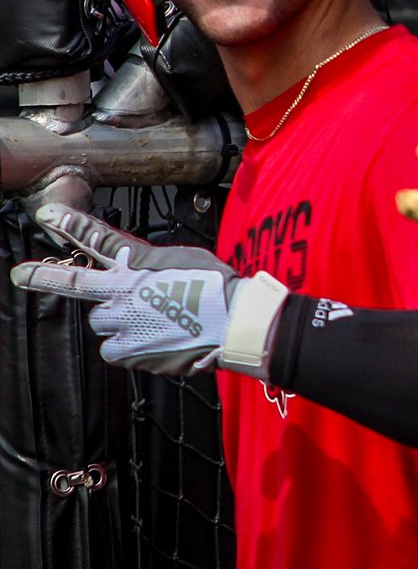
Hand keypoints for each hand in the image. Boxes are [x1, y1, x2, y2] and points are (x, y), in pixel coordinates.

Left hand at [11, 203, 287, 376]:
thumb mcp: (182, 258)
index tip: (48, 216)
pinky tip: (154, 339)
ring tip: (154, 320)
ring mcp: (123, 323)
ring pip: (102, 322)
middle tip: (35, 278)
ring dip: (119, 322)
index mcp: (137, 263)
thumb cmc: (215, 288)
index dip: (71, 225)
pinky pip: (113, 349)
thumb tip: (131, 269)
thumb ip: (147, 262)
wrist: (232, 324)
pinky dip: (128, 346)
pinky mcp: (128, 351)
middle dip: (59, 282)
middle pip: (82, 287)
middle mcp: (124, 292)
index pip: (97, 239)